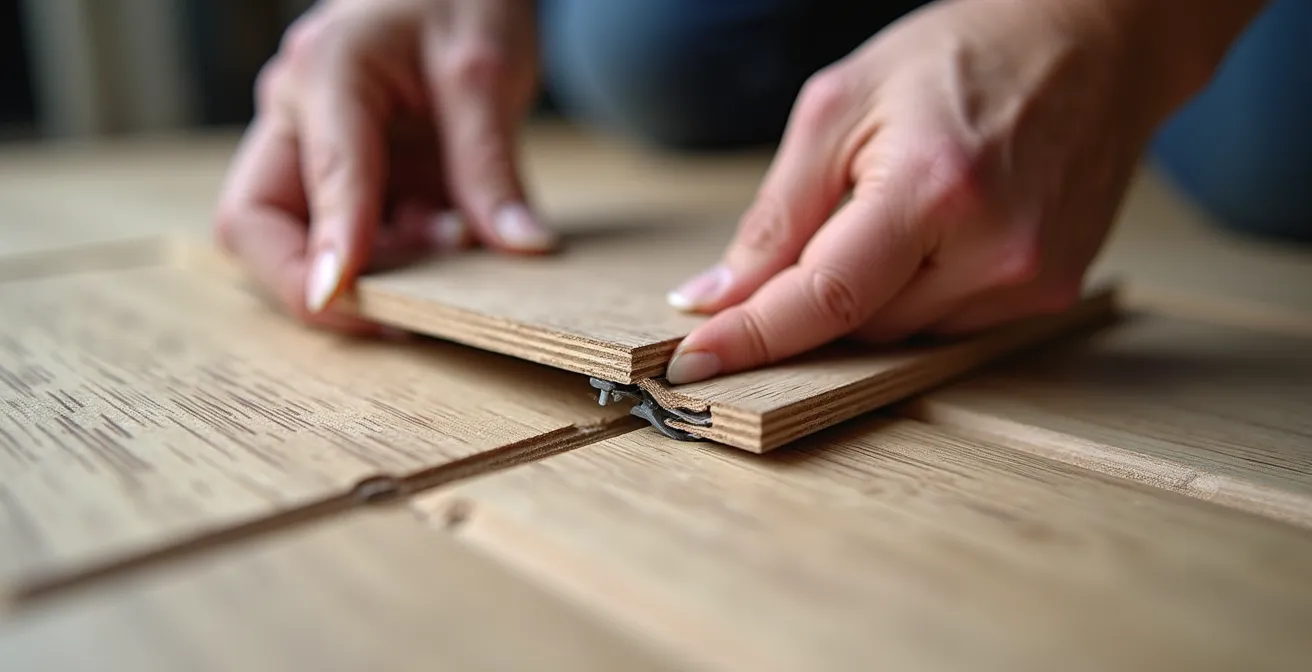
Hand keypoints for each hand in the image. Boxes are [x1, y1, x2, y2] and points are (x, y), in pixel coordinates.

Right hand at [214, 0, 551, 334]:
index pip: (318, 174)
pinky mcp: (343, 176)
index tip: (340, 299)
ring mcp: (312, 148)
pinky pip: (348, 239)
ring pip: (295, 242)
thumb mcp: (487, 73)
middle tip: (400, 314)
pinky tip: (449, 234)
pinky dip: (395, 259)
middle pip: (255, 224)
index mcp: (327, 72)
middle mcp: (299, 115)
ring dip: (369, 272)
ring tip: (451, 240)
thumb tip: (522, 248)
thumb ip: (493, 166)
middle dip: (314, 283)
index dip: (327, 246)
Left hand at [662, 0, 1256, 383]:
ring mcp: (1032, 281)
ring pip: (898, 334)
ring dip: (871, 290)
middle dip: (815, 289)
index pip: (823, 295)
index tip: (692, 364)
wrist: (1092, 42)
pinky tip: (937, 230)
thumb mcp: (840, 107)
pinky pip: (946, 324)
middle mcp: (995, 249)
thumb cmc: (960, 56)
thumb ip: (775, 214)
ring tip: (902, 203)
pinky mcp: (1053, 294)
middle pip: (854, 324)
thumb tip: (717, 296)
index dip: (752, 336)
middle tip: (831, 215)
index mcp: (936, 187)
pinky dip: (917, 290)